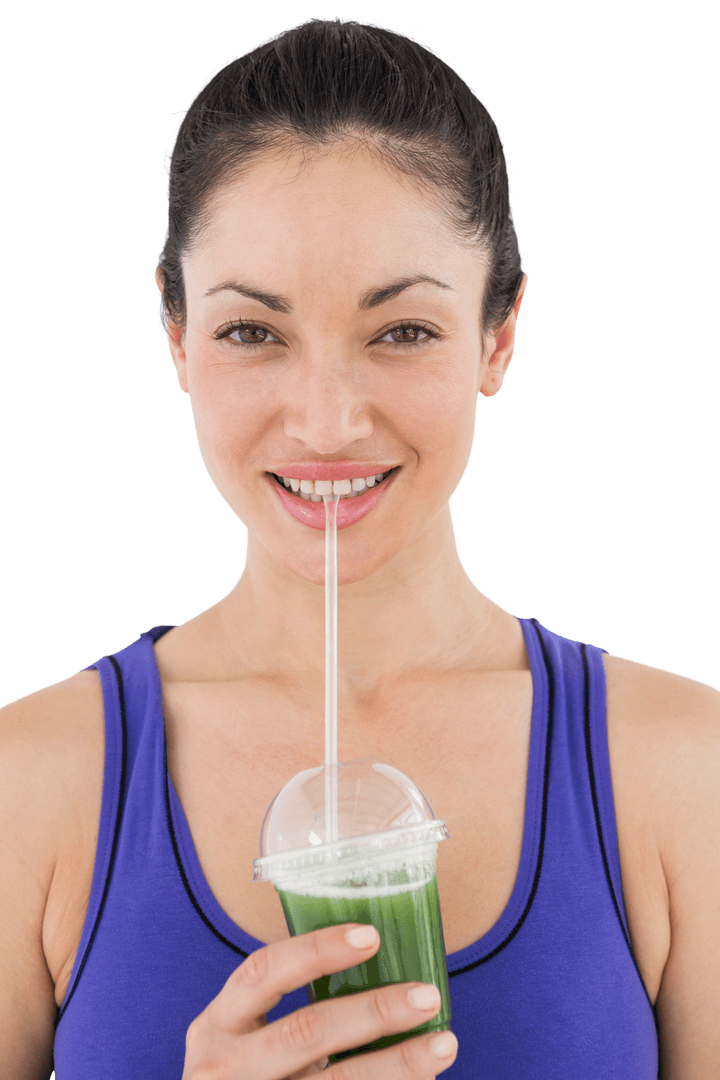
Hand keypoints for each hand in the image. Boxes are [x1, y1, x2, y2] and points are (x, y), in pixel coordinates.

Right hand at [181, 922, 457, 1077]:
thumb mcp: (241, 1043)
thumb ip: (286, 1017)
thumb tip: (378, 977)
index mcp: (216, 1027)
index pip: (263, 972)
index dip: (317, 951)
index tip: (372, 935)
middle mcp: (225, 1068)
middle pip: (308, 1032)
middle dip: (375, 1012)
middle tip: (428, 996)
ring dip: (397, 1065)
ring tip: (444, 1045)